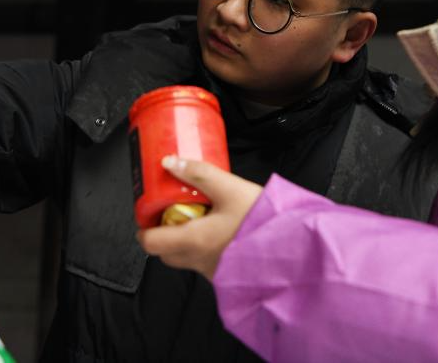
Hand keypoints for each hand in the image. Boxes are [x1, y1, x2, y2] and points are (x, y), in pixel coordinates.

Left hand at [137, 156, 262, 280]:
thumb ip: (199, 174)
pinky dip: (205, 248)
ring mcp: (213, 271)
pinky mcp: (229, 274)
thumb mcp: (230, 188)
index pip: (149, 242)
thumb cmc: (263, 221)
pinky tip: (222, 229)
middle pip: (165, 251)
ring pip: (186, 258)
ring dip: (186, 240)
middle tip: (174, 210)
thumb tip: (170, 162)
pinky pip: (206, 262)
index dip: (143, 226)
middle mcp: (199, 261)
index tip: (148, 212)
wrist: (294, 248)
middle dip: (164, 232)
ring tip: (201, 216)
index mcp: (192, 241)